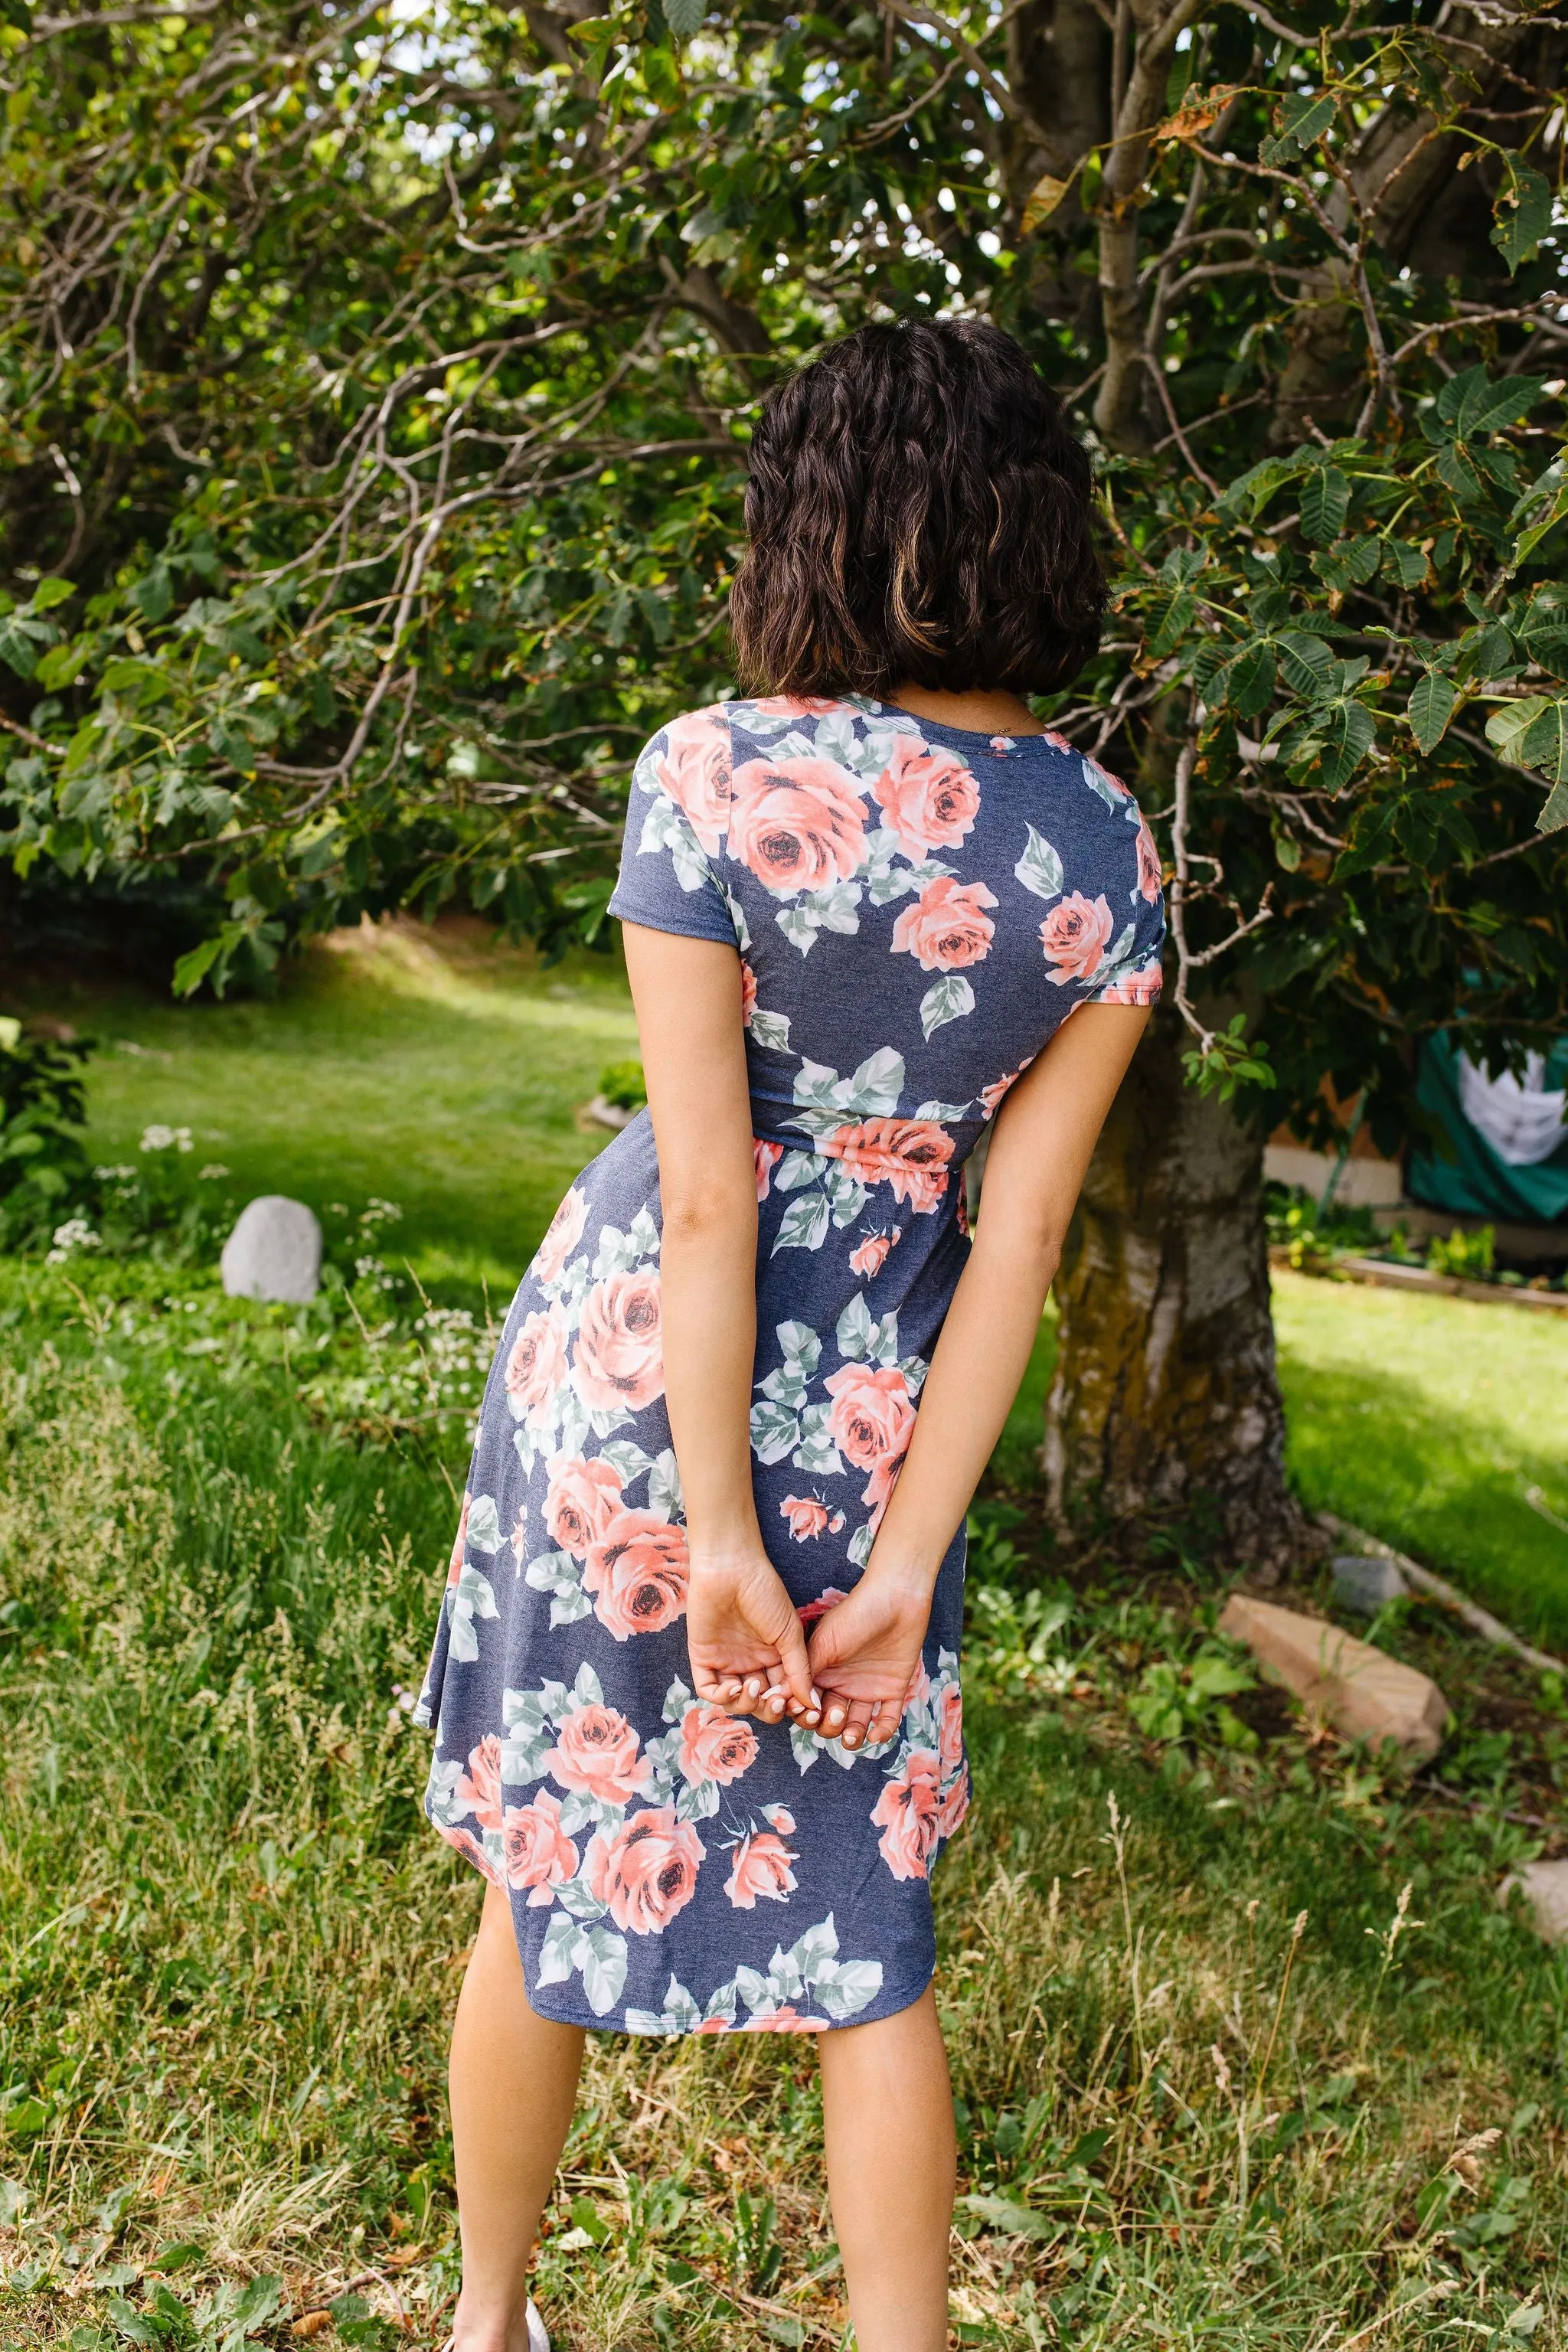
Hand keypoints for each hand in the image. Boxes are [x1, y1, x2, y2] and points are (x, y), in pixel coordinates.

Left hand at [686, 1550, 818, 1725]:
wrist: (731, 1567)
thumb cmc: (765, 1593)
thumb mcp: (790, 1633)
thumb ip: (800, 1670)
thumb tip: (812, 1705)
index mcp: (773, 1657)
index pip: (782, 1693)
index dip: (789, 1704)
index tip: (797, 1704)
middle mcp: (750, 1663)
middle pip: (759, 1703)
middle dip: (769, 1709)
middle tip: (775, 1700)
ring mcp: (726, 1661)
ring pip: (735, 1701)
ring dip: (747, 1704)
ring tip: (755, 1687)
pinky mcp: (703, 1657)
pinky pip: (709, 1689)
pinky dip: (721, 1698)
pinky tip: (734, 1687)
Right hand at [806, 1572, 932, 1750]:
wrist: (896, 1597)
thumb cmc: (855, 1614)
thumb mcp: (823, 1642)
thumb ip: (806, 1672)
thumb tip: (788, 1702)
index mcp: (821, 1673)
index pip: (806, 1704)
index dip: (803, 1714)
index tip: (804, 1713)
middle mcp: (841, 1684)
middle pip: (828, 1720)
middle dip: (827, 1725)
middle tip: (833, 1713)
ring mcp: (867, 1688)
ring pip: (854, 1725)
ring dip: (850, 1736)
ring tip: (851, 1733)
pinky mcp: (892, 1690)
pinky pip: (886, 1720)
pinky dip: (881, 1733)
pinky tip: (875, 1734)